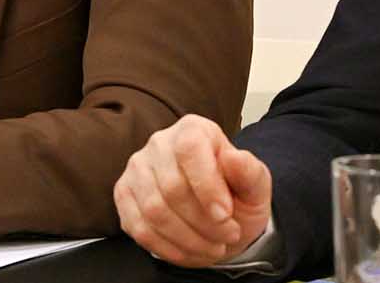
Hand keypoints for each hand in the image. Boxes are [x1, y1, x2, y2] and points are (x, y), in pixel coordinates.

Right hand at [114, 114, 271, 266]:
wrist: (219, 215)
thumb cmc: (236, 195)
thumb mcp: (255, 185)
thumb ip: (250, 172)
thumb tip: (235, 158)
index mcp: (193, 130)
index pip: (189, 150)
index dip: (206, 186)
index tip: (225, 215)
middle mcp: (159, 143)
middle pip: (172, 187)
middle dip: (204, 223)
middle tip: (228, 236)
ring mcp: (137, 168)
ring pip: (154, 211)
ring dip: (188, 239)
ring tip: (212, 247)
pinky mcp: (124, 194)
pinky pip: (138, 227)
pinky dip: (167, 247)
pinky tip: (188, 250)